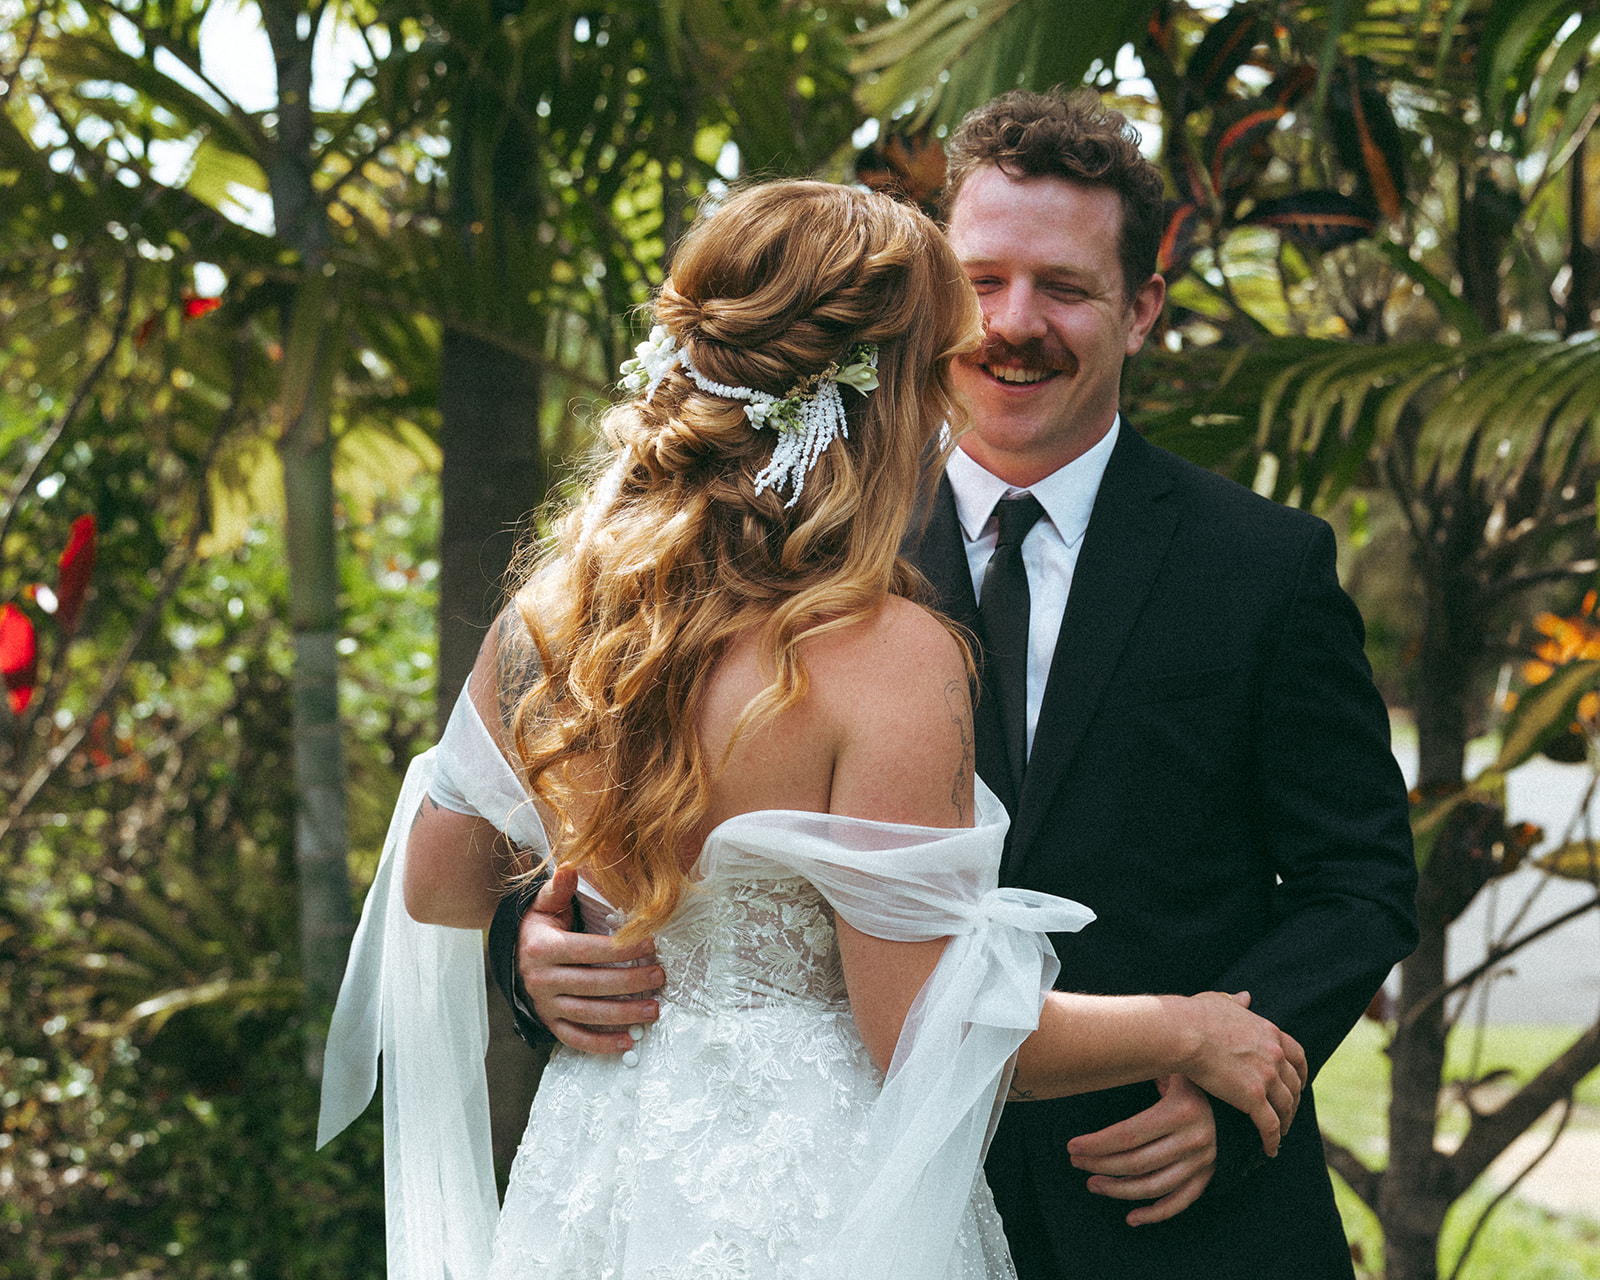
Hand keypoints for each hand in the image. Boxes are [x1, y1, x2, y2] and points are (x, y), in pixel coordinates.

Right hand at [517, 865, 663, 1053]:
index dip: (621, 949)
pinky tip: (628, 1042)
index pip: (588, 950)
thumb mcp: (544, 905)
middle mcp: (541, 980)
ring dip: (623, 1015)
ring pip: (587, 1014)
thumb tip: (570, 866)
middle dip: (630, 982)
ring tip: (653, 1009)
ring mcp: (545, 1005)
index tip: (651, 946)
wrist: (514, 955)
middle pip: (592, 984)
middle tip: (660, 977)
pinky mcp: (549, 1022)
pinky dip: (601, 1044)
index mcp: (543, 949)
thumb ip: (559, 888)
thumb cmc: (539, 927)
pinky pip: (575, 1038)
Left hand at [1067, 1075, 1216, 1225]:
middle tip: (1076, 1162)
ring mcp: (1203, 1162)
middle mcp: (1194, 1140)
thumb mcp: (1174, 1066)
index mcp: (1181, 1111)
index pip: (1128, 1135)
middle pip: (1136, 1162)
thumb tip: (1107, 1064)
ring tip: (1093, 1184)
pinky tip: (1131, 1218)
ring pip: (1154, 1187)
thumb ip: (1146, 1066)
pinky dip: (1155, 1214)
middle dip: (1100, 1164)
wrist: (1239, 1094)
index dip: (1097, 1144)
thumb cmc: (1195, 1075)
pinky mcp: (1209, 1176)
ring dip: (1118, 1190)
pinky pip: (1180, 1202)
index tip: (1073, 1146)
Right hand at [1175, 991, 1305, 1157]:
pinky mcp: (1254, 1098)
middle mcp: (1275, 1055)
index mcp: (1269, 1032)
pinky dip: (1273, 1140)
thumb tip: (1246, 997)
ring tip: (1280, 1133)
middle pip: (1294, 1084)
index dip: (1300, 1072)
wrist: (1184, 1033)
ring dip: (1286, 1122)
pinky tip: (1270, 1150)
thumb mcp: (1219, 1002)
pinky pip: (1270, 1125)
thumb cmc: (1194, 1015)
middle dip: (1294, 1099)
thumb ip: (1236, 1003)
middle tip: (1288, 1111)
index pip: (1297, 1055)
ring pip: (1286, 1106)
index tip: (1298, 1083)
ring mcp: (1267, 1077)